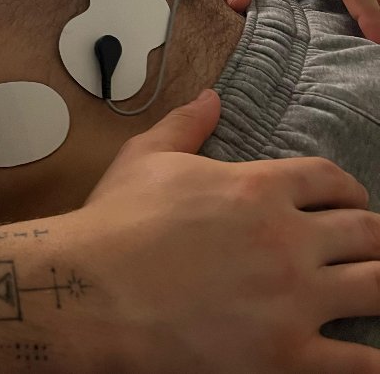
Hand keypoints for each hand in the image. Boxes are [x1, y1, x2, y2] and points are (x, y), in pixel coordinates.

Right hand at [75, 91, 379, 373]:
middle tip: (368, 246)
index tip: (348, 200)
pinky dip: (375, 360)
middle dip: (373, 236)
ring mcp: (293, 301)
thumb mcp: (146, 157)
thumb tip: (210, 97)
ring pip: (377, 287)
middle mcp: (288, 240)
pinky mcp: (287, 357)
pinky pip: (358, 363)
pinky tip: (375, 357)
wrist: (93, 291)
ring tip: (374, 287)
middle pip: (366, 231)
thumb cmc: (116, 224)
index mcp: (258, 188)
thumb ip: (187, 124)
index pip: (329, 179)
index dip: (346, 189)